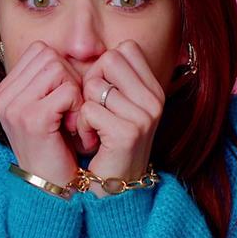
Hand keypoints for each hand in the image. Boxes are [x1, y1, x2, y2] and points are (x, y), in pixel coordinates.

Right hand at [0, 40, 85, 190]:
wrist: (50, 188)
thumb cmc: (56, 147)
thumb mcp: (46, 109)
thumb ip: (49, 80)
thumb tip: (73, 51)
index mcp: (5, 91)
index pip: (40, 51)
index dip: (61, 70)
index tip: (64, 101)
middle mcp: (4, 96)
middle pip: (50, 56)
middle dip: (69, 79)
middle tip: (71, 111)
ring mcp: (15, 107)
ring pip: (59, 69)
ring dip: (75, 93)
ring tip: (72, 120)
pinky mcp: (33, 118)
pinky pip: (69, 91)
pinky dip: (79, 108)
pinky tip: (75, 130)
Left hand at [76, 40, 164, 197]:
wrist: (116, 188)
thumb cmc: (109, 143)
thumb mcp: (118, 106)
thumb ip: (113, 78)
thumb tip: (88, 51)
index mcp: (154, 89)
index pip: (125, 49)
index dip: (104, 66)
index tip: (102, 92)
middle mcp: (155, 100)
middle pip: (109, 59)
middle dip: (92, 82)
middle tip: (93, 109)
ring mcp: (144, 116)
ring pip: (95, 86)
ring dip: (84, 108)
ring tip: (93, 129)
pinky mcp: (128, 133)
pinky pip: (89, 110)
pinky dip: (82, 126)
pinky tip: (90, 141)